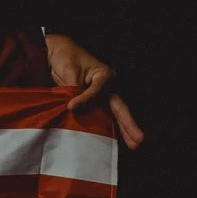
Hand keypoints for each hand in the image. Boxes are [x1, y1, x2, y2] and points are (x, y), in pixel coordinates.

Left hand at [44, 33, 143, 149]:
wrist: (59, 53)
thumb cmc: (66, 57)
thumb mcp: (69, 71)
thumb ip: (73, 90)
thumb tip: (74, 108)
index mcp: (104, 75)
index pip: (96, 91)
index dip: (84, 100)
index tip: (70, 107)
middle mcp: (108, 86)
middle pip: (118, 107)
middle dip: (128, 124)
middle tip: (138, 140)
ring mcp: (103, 95)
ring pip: (113, 114)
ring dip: (123, 129)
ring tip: (134, 144)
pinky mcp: (94, 102)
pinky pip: (102, 115)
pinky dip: (109, 127)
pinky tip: (114, 140)